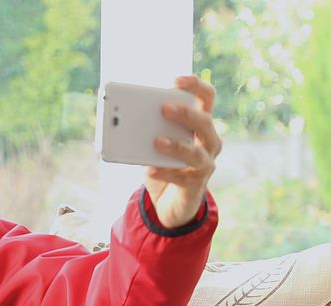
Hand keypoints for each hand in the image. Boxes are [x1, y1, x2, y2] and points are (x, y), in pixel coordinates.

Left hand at [144, 75, 223, 228]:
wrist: (171, 201)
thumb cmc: (165, 163)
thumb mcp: (156, 143)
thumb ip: (148, 130)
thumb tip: (121, 119)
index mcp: (200, 125)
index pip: (207, 98)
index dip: (196, 86)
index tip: (177, 80)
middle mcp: (209, 142)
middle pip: (205, 122)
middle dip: (185, 114)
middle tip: (164, 108)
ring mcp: (205, 164)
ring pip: (197, 152)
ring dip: (177, 145)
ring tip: (157, 141)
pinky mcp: (195, 185)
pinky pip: (180, 177)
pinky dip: (164, 172)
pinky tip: (150, 170)